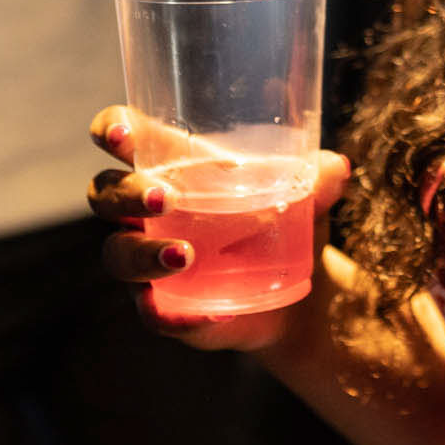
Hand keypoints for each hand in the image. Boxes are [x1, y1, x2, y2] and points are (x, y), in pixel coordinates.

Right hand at [87, 105, 350, 351]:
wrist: (301, 286)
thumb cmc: (284, 215)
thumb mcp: (306, 192)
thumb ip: (318, 178)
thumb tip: (337, 168)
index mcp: (171, 166)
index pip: (123, 137)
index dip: (113, 130)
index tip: (119, 134)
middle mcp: (144, 214)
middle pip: (108, 195)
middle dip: (128, 194)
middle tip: (166, 199)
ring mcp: (149, 262)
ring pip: (119, 255)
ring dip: (144, 255)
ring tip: (185, 256)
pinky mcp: (166, 308)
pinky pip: (155, 313)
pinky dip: (173, 314)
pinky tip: (201, 313)